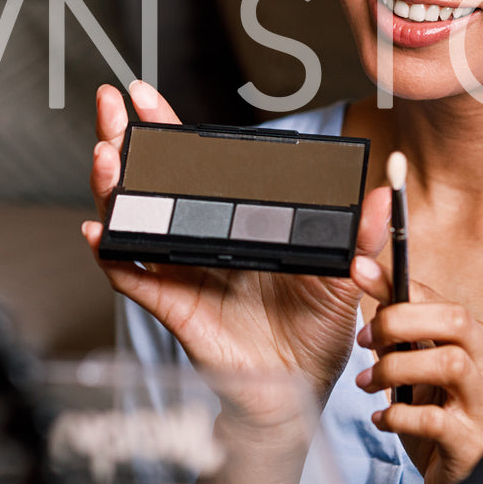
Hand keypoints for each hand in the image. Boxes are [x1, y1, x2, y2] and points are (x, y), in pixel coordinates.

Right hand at [83, 81, 389, 416]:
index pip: (192, 166)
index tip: (146, 95)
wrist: (301, 388)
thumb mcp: (343, 277)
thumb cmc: (316, 331)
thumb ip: (358, 236)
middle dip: (124, 142)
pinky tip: (100, 233)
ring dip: (114, 190)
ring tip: (106, 159)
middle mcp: (200, 241)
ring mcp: (182, 272)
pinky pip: (135, 280)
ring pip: (134, 223)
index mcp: (234, 223)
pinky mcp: (175, 308)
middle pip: (149, 183)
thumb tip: (382, 195)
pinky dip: (113, 257)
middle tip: (110, 108)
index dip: (165, 130)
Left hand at [352, 259, 482, 483]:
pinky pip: (435, 420)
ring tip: (367, 382)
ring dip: (396, 368)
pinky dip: (399, 415)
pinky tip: (381, 418)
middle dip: (402, 321)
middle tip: (365, 338)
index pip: (443, 301)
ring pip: (450, 364)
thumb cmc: (440, 421)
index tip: (361, 273)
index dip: (400, 285)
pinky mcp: (471, 442)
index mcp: (477, 344)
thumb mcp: (416, 369)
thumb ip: (400, 333)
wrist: (460, 479)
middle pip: (456, 322)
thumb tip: (374, 288)